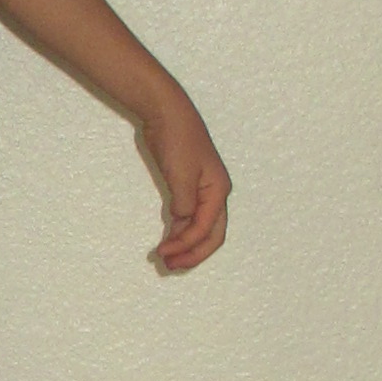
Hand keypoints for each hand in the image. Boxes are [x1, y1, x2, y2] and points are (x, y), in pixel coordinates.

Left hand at [139, 90, 230, 272]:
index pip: (206, 229)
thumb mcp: (181, 174)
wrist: (167, 114)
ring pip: (198, 228)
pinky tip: (167, 241)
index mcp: (218, 191)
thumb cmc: (177, 140)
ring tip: (166, 260)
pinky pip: (188, 218)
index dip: (186, 245)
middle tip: (170, 266)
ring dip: (184, 245)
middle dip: (192, 253)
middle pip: (210, 235)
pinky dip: (178, 231)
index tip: (164, 253)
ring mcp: (201, 192)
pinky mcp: (187, 188)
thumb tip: (183, 221)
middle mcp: (214, 194)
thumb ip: (184, 202)